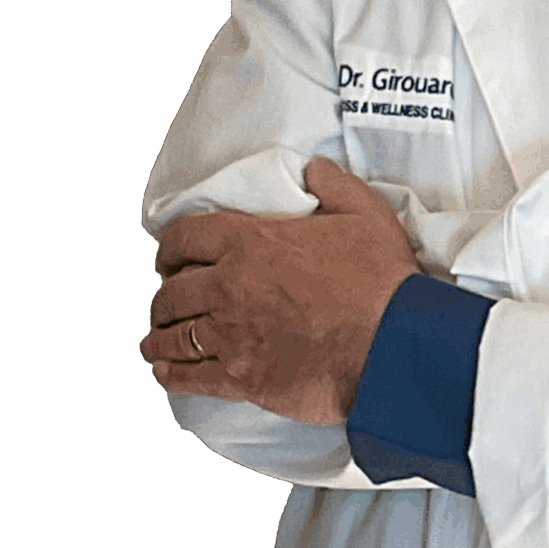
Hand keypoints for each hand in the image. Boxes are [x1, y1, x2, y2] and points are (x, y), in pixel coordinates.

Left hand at [139, 157, 420, 423]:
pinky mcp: (239, 377)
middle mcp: (227, 287)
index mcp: (249, 243)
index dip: (169, 249)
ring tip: (157, 342)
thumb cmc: (381, 283)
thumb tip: (314, 170)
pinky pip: (185, 377)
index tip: (169, 259)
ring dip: (159, 338)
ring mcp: (230, 335)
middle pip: (169, 293)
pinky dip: (169, 374)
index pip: (183, 238)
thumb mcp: (366, 214)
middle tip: (169, 303)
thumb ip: (333, 184)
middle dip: (164, 297)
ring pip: (170, 337)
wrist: (391, 345)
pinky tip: (167, 373)